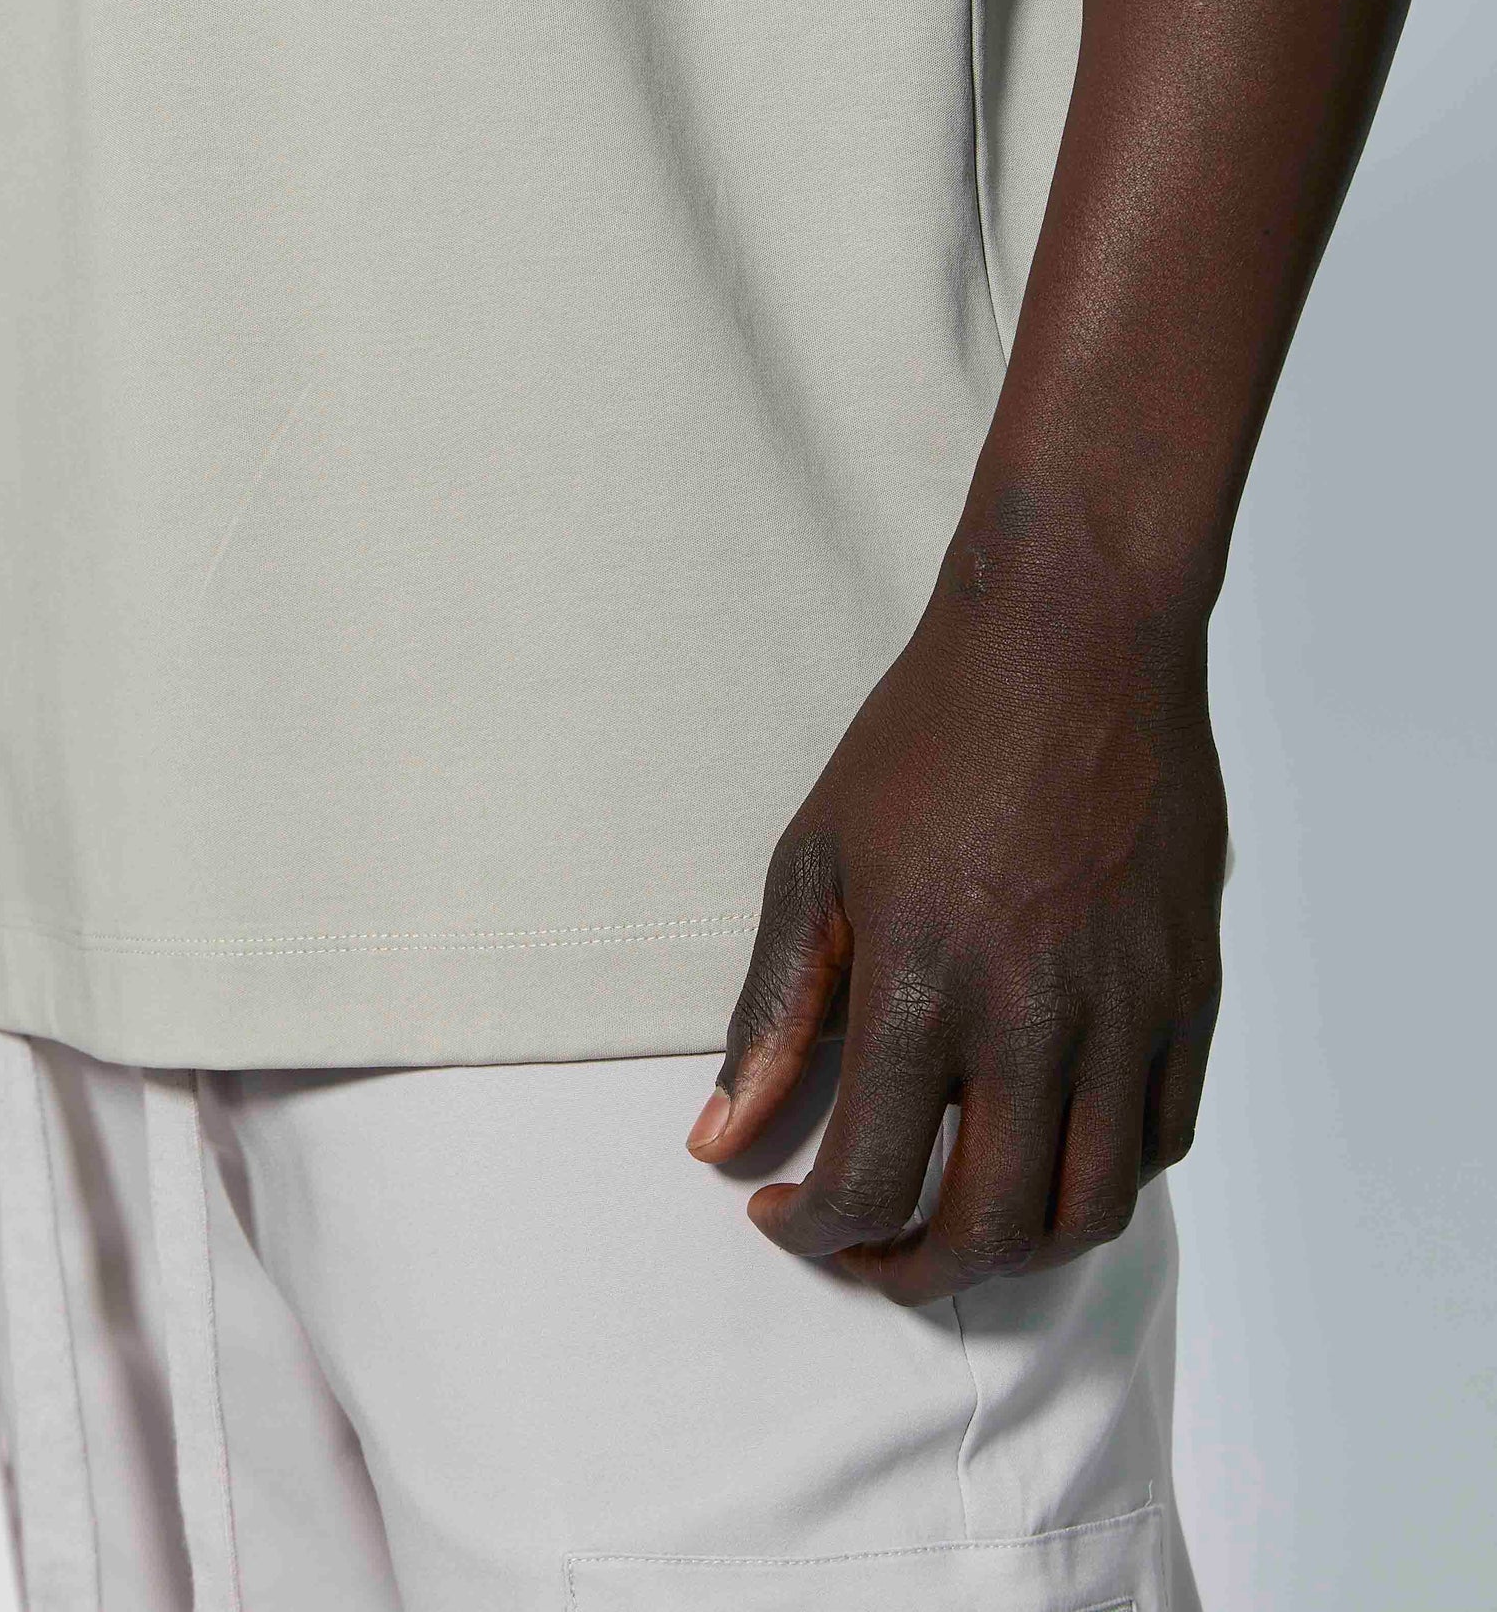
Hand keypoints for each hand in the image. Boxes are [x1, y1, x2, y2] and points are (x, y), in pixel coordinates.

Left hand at [688, 492, 1227, 1304]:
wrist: (1072, 637)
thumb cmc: (930, 734)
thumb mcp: (815, 858)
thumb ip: (773, 1010)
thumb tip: (717, 1139)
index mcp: (924, 983)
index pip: (869, 1183)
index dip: (813, 1231)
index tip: (780, 1213)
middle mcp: (1034, 1015)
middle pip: (988, 1227)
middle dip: (908, 1270)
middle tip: (862, 1248)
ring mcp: (1126, 1007)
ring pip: (1091, 1207)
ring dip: (1016, 1245)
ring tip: (958, 1214)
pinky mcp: (1190, 987)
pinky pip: (1163, 1136)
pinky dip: (1105, 1174)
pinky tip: (1045, 1141)